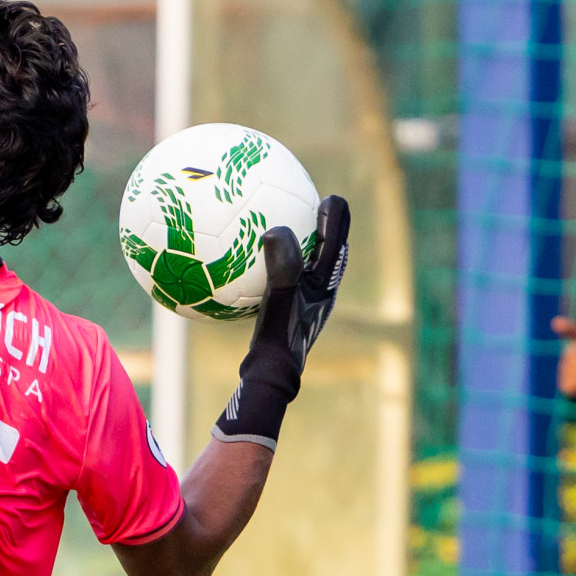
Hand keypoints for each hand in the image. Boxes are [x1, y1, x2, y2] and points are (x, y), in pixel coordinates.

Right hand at [213, 195, 349, 449]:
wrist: (270, 379)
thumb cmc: (277, 341)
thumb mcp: (280, 300)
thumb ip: (283, 265)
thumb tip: (276, 229)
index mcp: (324, 286)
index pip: (335, 243)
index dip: (335, 218)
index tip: (328, 197)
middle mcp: (316, 294)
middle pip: (322, 252)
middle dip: (317, 228)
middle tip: (304, 203)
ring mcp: (300, 306)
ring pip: (300, 268)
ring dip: (293, 247)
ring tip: (274, 226)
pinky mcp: (281, 315)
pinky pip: (276, 282)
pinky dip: (265, 269)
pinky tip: (239, 266)